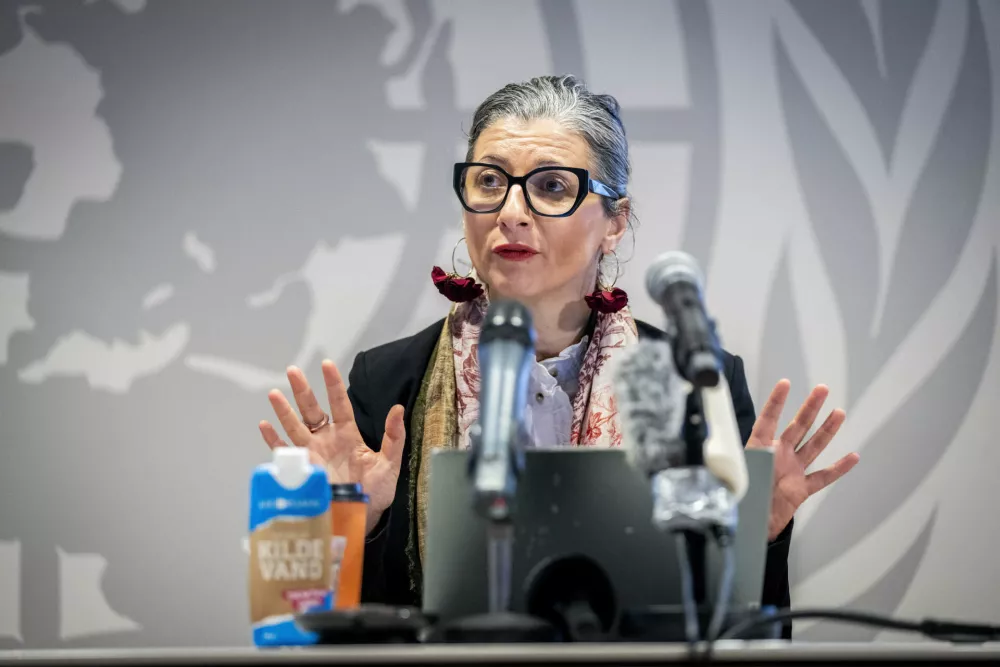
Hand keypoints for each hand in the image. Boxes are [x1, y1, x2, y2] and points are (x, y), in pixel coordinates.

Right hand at [259, 360, 405, 533]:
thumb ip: (394, 436)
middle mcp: (327, 440)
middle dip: (303, 391)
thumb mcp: (390, 462)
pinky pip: (286, 453)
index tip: (327, 364)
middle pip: (312, 410)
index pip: (340, 404)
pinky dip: (274, 440)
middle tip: (293, 370)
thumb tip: (397, 408)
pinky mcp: (304, 470)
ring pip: (295, 427)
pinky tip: (264, 426)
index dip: (333, 385)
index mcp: (347, 434)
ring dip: (284, 411)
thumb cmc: (376, 490)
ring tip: (274, 393)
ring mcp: (313, 454)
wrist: (361, 517)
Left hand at [747, 380, 859, 540]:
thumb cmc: (737, 502)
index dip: (776, 403)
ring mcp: (791, 471)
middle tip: (822, 389)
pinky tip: (853, 457)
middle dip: (810, 408)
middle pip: (796, 427)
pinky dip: (838, 468)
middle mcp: (777, 456)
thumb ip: (742, 466)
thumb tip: (757, 454)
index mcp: (758, 450)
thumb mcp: (734, 479)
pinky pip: (822, 477)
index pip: (767, 421)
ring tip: (839, 412)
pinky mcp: (801, 489)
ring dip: (826, 430)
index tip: (785, 384)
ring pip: (813, 446)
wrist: (747, 529)